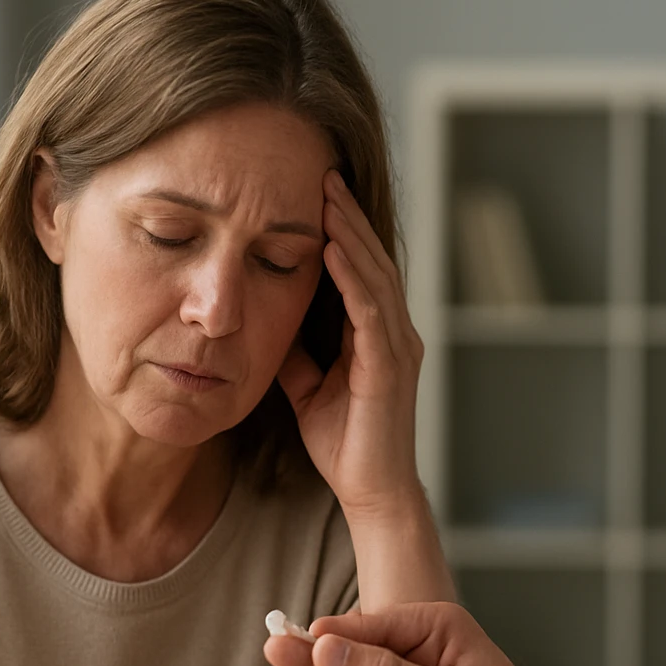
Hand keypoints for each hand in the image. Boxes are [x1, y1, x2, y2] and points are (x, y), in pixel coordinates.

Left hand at [278, 170, 424, 522]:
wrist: (371, 492)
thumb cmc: (344, 445)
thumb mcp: (308, 388)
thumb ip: (297, 353)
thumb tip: (267, 322)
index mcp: (377, 336)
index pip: (361, 270)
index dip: (342, 231)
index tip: (315, 194)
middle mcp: (395, 333)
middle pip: (373, 261)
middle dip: (348, 217)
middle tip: (323, 173)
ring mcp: (397, 347)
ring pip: (375, 276)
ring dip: (351, 234)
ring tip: (328, 197)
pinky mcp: (389, 365)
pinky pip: (370, 310)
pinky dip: (352, 276)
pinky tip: (332, 248)